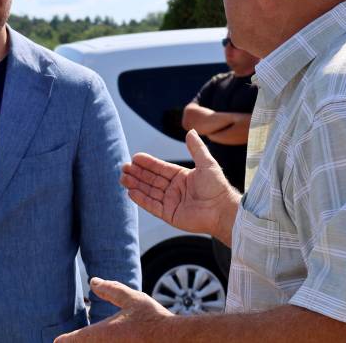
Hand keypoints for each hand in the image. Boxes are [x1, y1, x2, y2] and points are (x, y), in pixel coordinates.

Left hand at [54, 278, 173, 342]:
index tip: (59, 340)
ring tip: (99, 339)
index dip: (64, 340)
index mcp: (100, 334)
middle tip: (74, 340)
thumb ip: (111, 290)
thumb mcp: (132, 299)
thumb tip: (93, 281)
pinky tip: (118, 341)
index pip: (68, 341)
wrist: (178, 341)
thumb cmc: (154, 320)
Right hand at [121, 130, 237, 240]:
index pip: (160, 168)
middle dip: (137, 173)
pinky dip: (141, 199)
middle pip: (151, 179)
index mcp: (181, 176)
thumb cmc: (217, 187)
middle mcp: (174, 189)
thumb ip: (196, 148)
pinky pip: (151, 205)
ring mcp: (171, 202)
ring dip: (135, 184)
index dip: (148, 163)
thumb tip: (190, 130)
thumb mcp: (207, 163)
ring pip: (149, 191)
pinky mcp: (169, 214)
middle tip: (124, 167)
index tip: (135, 157)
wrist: (222, 211)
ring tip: (123, 178)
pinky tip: (130, 192)